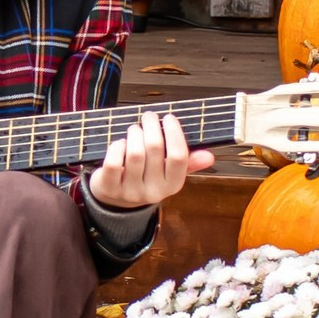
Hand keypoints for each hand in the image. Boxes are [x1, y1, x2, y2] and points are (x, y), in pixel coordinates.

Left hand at [87, 113, 213, 210]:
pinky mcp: (110, 188)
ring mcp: (131, 192)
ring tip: (134, 129)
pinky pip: (114, 161)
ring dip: (134, 133)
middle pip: (155, 149)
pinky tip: (120, 143)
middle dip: (151, 125)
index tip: (169, 117)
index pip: (179, 157)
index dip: (174, 133)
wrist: (117, 201)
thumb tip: (209, 156)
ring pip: (135, 153)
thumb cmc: (146, 177)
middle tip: (149, 116)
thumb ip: (187, 162)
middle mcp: (153, 191)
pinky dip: (117, 146)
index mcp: (173, 185)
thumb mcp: (168, 173)